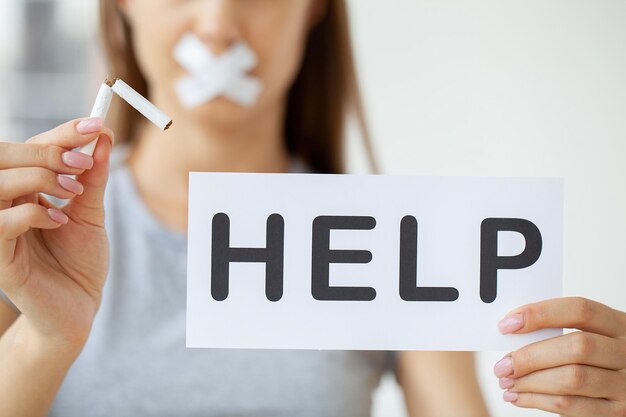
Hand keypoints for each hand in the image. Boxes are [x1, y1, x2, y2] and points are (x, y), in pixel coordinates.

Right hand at [0, 117, 113, 347]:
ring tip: (74, 190)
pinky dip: (31, 214)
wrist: (80, 308)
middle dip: (46, 150)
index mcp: (22, 192)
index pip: (30, 149)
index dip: (61, 134)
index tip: (95, 125)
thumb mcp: (90, 213)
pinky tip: (59, 221)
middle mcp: (3, 206)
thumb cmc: (80, 262)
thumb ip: (93, 178)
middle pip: (3, 158)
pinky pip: (0, 225)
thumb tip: (103, 137)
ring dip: (38, 178)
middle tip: (84, 159)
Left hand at [494, 297, 625, 415]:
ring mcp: (625, 384)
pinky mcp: (617, 411)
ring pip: (572, 379)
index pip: (580, 310)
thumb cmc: (593, 359)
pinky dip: (537, 401)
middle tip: (502, 365)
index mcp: (617, 324)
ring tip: (506, 382)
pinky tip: (519, 396)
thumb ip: (557, 331)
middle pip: (577, 347)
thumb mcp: (589, 336)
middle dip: (531, 356)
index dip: (540, 314)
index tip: (506, 325)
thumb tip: (510, 329)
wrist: (620, 389)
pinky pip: (571, 406)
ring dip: (530, 382)